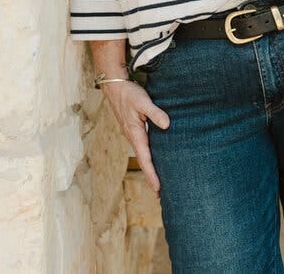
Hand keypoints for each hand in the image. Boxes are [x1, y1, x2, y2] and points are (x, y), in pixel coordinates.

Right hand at [101, 78, 169, 192]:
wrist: (115, 86)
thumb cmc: (129, 94)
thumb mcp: (143, 101)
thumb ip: (155, 113)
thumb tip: (167, 125)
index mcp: (135, 134)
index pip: (145, 159)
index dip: (152, 174)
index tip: (158, 189)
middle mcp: (133, 137)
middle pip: (144, 162)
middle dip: (151, 178)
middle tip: (160, 196)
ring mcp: (133, 134)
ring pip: (143, 156)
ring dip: (150, 169)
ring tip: (159, 183)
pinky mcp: (134, 129)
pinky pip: (143, 148)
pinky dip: (148, 158)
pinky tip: (154, 159)